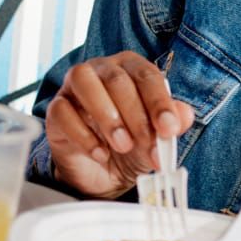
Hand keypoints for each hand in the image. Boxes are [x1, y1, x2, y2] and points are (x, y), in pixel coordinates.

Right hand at [44, 51, 195, 198]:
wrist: (101, 171)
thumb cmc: (130, 143)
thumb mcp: (156, 138)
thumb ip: (172, 124)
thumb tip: (184, 115)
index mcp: (129, 68)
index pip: (146, 75)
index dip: (159, 102)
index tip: (169, 129)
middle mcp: (100, 70)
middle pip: (117, 80)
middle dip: (136, 115)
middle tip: (147, 144)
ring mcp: (73, 87)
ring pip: (84, 81)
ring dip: (107, 115)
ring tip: (123, 145)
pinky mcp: (56, 109)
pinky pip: (62, 111)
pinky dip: (83, 135)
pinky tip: (100, 154)